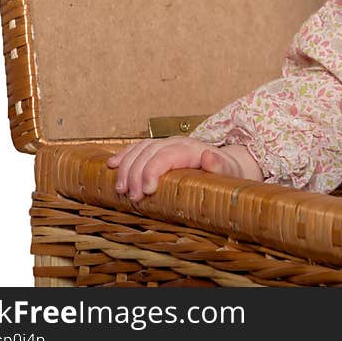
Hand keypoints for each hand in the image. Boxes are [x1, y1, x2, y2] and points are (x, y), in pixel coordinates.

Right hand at [107, 136, 247, 201]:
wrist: (229, 166)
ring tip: (120, 189)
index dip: (152, 170)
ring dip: (126, 167)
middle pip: (148, 153)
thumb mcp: (229, 172)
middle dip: (135, 174)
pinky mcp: (160, 149)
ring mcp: (167, 144)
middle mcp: (177, 143)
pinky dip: (124, 156)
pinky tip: (112, 166)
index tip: (146, 191)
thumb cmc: (228, 173)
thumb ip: (219, 165)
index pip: (165, 155)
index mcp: (191, 149)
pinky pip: (138, 148)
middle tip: (131, 197)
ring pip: (139, 149)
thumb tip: (209, 155)